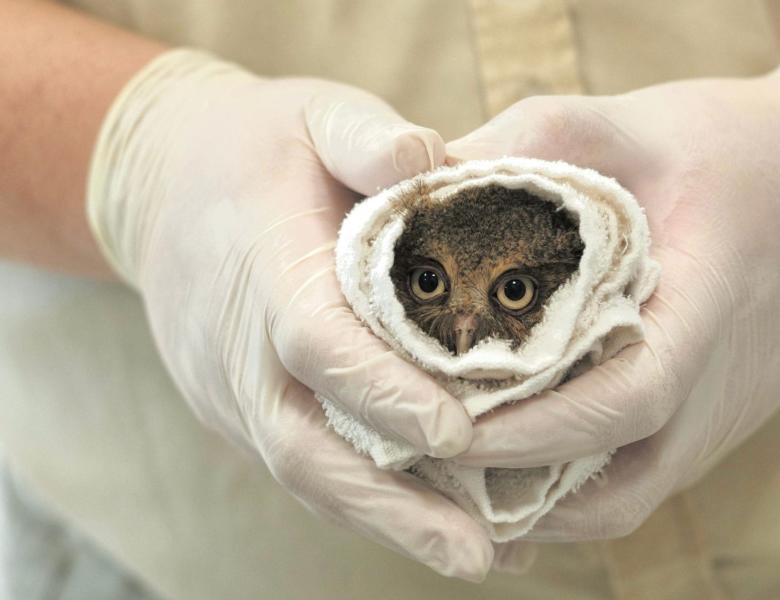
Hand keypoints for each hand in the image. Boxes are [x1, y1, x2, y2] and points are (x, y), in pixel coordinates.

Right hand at [86, 49, 492, 578]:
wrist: (167, 186)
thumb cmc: (262, 149)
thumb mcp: (315, 114)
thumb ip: (365, 134)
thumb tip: (429, 162)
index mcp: (264, 267)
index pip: (316, 342)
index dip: (381, 392)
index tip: (455, 435)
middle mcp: (239, 348)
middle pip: (304, 443)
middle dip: (389, 504)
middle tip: (476, 551)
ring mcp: (232, 390)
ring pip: (304, 472)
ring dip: (385, 522)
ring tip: (473, 556)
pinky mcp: (241, 411)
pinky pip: (303, 466)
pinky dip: (366, 504)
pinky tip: (432, 526)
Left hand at [446, 50, 779, 539]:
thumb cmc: (734, 144)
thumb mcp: (634, 121)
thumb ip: (539, 140)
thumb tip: (432, 181)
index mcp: (715, 300)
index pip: (631, 399)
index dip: (538, 430)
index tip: (453, 428)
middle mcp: (730, 379)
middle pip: (628, 478)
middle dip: (524, 478)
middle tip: (435, 451)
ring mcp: (733, 409)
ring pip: (636, 493)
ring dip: (551, 494)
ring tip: (469, 464)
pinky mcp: (726, 414)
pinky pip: (652, 471)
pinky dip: (583, 476)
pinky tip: (529, 446)